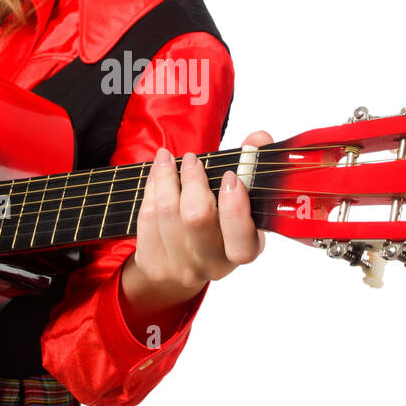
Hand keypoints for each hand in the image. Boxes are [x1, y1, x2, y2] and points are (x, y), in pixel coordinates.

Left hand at [121, 131, 270, 320]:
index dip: (235, 207)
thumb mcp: (242, 203)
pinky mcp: (154, 264)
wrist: (183, 268)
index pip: (242, 240)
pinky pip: (147, 218)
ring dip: (165, 177)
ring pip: (166, 213)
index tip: (229, 176)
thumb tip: (258, 137)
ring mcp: (180, 268)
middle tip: (192, 159)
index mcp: (243, 251)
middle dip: (192, 180)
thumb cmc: (218, 227)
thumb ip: (253, 166)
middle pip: (196, 218)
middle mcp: (212, 264)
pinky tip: (156, 175)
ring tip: (167, 158)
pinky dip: (151, 189)